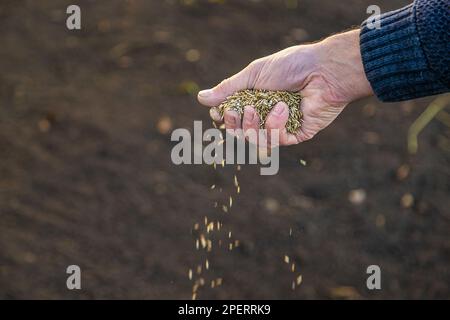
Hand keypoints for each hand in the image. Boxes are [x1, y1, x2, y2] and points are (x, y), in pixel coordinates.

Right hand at [197, 30, 373, 145]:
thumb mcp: (253, 74)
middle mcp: (267, 114)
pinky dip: (275, 126)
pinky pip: (277, 141)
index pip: (233, 116)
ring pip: (256, 141)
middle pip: (241, 132)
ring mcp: (282, 126)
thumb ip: (228, 88)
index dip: (223, 118)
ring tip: (255, 109)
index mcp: (256, 99)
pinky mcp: (296, 134)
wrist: (323, 70)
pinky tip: (283, 108)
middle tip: (235, 112)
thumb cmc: (290, 66)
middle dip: (235, 124)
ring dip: (251, 126)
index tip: (217, 112)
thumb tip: (200, 97)